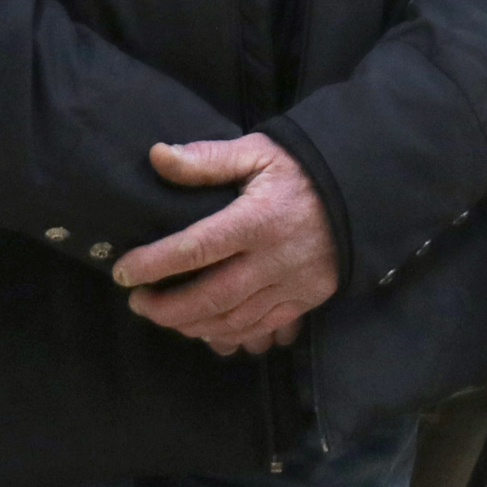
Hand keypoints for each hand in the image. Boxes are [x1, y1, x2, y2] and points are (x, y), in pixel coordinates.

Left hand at [108, 136, 339, 356]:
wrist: (363, 190)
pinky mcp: (306, 299)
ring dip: (191, 325)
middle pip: (211, 297)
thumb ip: (208, 159)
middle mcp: (274, 258)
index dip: (153, 264)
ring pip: (233, 320)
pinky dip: (227, 334)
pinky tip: (204, 328)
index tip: (123, 272)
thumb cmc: (302, 169)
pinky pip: (261, 328)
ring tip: (164, 316)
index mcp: (257, 219)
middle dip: (166, 308)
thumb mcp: (258, 152)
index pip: (195, 249)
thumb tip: (158, 156)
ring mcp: (292, 284)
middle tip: (138, 302)